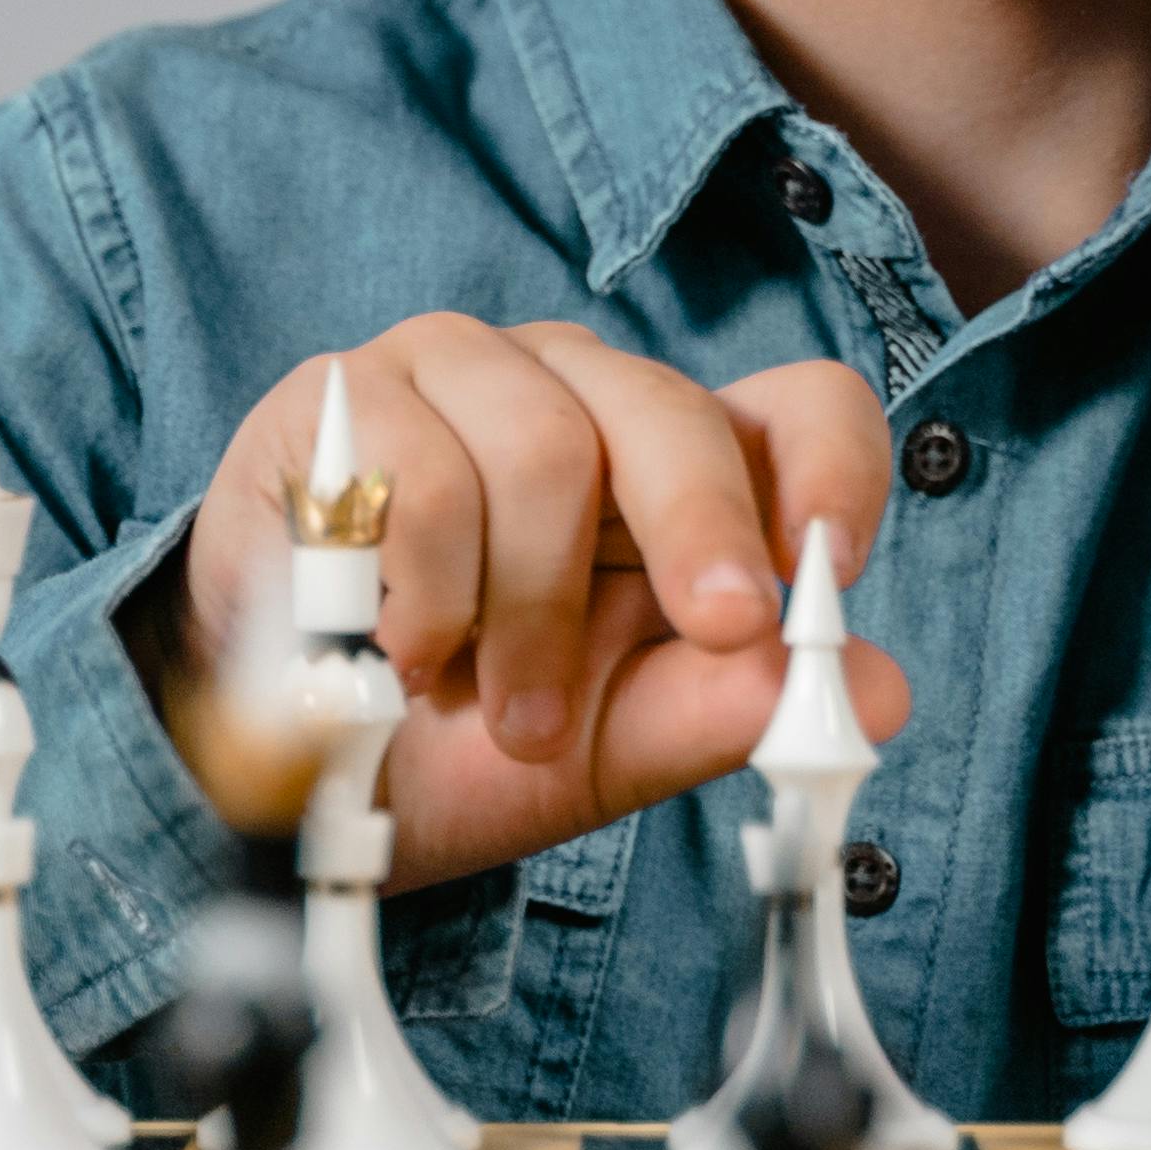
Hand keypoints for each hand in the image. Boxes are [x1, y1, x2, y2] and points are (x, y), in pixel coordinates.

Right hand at [122, 319, 899, 892]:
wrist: (273, 772)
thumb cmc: (457, 743)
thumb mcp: (609, 751)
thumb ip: (726, 714)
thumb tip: (877, 689)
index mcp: (671, 470)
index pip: (797, 405)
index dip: (833, 468)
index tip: (827, 565)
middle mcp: (577, 395)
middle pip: (672, 408)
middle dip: (700, 534)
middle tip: (714, 633)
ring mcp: (458, 377)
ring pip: (544, 444)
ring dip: (529, 614)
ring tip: (498, 706)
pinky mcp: (344, 394)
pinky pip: (421, 470)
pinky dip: (429, 595)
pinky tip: (407, 655)